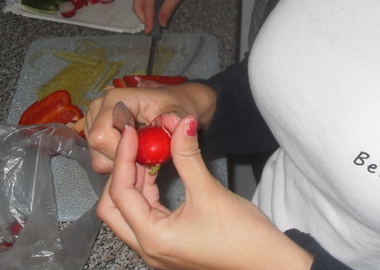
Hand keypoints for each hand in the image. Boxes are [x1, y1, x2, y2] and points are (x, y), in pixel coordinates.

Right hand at [85, 82, 215, 173]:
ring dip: (122, 161)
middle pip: (97, 149)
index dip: (121, 152)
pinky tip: (136, 152)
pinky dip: (119, 161)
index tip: (145, 154)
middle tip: (148, 154)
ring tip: (144, 150)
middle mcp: (99, 107)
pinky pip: (101, 158)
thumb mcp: (181, 114)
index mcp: (116, 99)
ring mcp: (94, 119)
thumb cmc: (178, 107)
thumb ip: (175, 122)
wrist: (176, 105)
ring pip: (98, 157)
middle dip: (123, 158)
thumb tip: (172, 123)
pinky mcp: (95, 131)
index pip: (101, 137)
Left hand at [98, 115, 313, 269]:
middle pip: (113, 208)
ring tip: (149, 152)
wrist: (266, 261)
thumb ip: (188, 156)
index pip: (121, 194)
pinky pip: (145, 215)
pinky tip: (159, 172)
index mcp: (153, 238)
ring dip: (134, 181)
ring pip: (128, 211)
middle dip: (121, 173)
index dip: (124, 159)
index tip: (131, 133)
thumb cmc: (241, 235)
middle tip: (136, 145)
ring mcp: (157, 248)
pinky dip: (147, 192)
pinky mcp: (169, 244)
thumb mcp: (210, 191)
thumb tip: (182, 123)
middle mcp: (148, 248)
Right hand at [133, 0, 197, 32]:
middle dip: (143, 18)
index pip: (147, 4)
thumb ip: (168, 9)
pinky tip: (153, 17)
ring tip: (151, 26)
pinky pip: (144, 1)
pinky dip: (147, 10)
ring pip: (139, 3)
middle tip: (150, 30)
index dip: (148, 18)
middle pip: (138, 4)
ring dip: (144, 15)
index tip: (150, 31)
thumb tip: (162, 24)